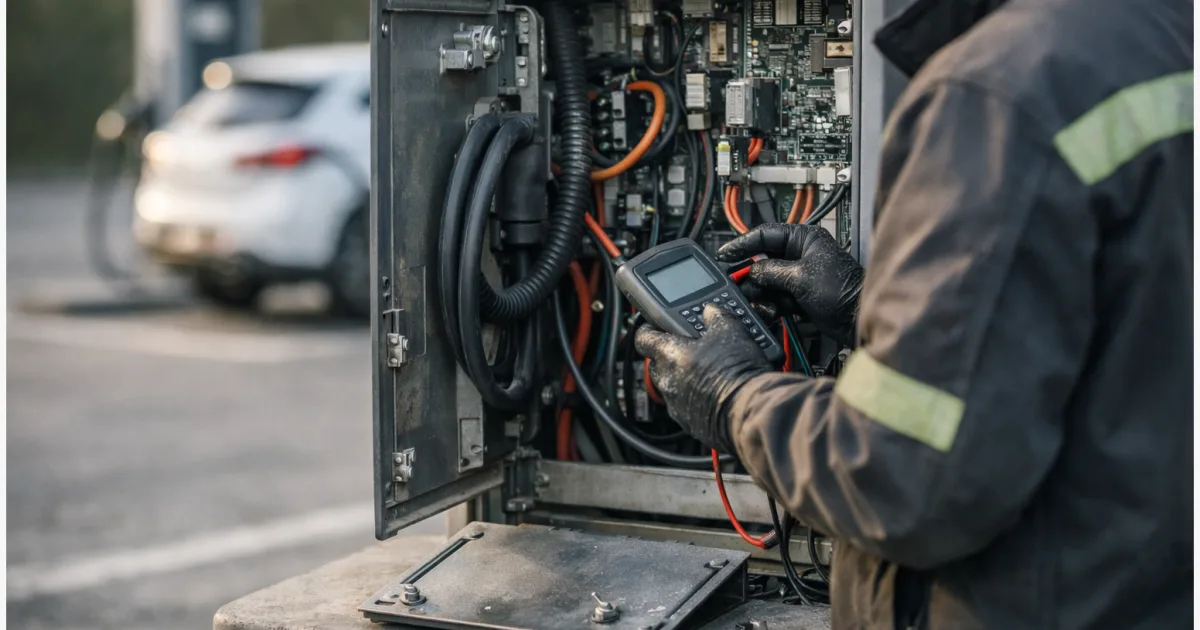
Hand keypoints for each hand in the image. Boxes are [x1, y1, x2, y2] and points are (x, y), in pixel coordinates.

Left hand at [634, 305, 771, 453]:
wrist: (751, 410)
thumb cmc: (738, 372)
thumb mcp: (731, 331)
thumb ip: (716, 317)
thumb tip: (712, 311)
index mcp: (670, 355)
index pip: (643, 338)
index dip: (649, 330)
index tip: (656, 327)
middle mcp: (667, 381)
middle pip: (657, 364)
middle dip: (670, 356)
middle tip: (691, 349)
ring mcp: (676, 405)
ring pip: (671, 387)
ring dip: (684, 379)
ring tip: (708, 372)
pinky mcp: (689, 424)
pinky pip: (686, 407)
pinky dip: (696, 399)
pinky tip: (715, 393)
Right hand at [717, 223, 863, 346]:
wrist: (859, 319)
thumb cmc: (844, 291)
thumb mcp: (800, 277)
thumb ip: (771, 271)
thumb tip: (752, 270)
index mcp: (804, 239)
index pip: (765, 235)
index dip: (743, 243)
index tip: (725, 253)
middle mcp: (800, 256)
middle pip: (763, 261)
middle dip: (751, 276)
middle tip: (737, 285)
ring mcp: (799, 277)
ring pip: (767, 282)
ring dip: (762, 294)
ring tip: (760, 303)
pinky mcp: (800, 297)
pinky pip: (776, 298)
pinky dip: (771, 305)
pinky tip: (771, 311)